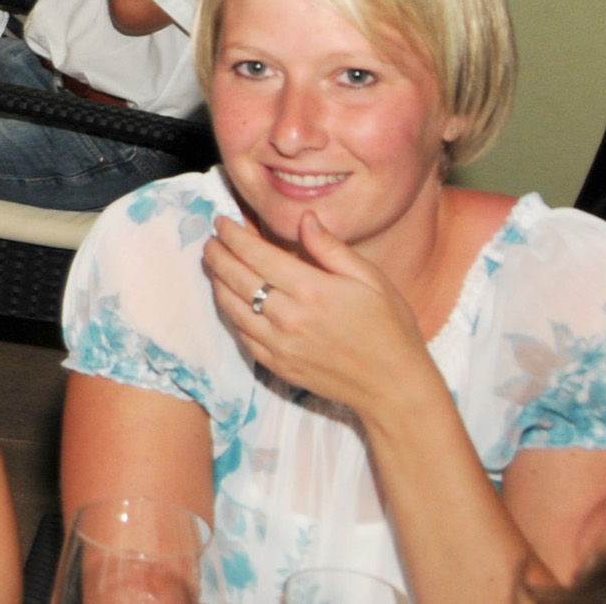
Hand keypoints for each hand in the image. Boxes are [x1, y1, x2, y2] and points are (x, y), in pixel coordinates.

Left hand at [204, 214, 430, 415]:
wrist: (394, 386)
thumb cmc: (390, 328)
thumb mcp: (371, 279)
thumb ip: (331, 248)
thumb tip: (304, 217)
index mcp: (312, 290)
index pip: (257, 254)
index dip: (233, 236)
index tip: (222, 222)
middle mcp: (289, 317)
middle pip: (236, 278)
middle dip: (218, 255)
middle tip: (211, 241)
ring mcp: (279, 344)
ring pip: (231, 306)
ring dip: (217, 282)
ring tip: (215, 266)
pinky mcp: (276, 365)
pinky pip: (241, 334)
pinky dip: (230, 312)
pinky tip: (231, 299)